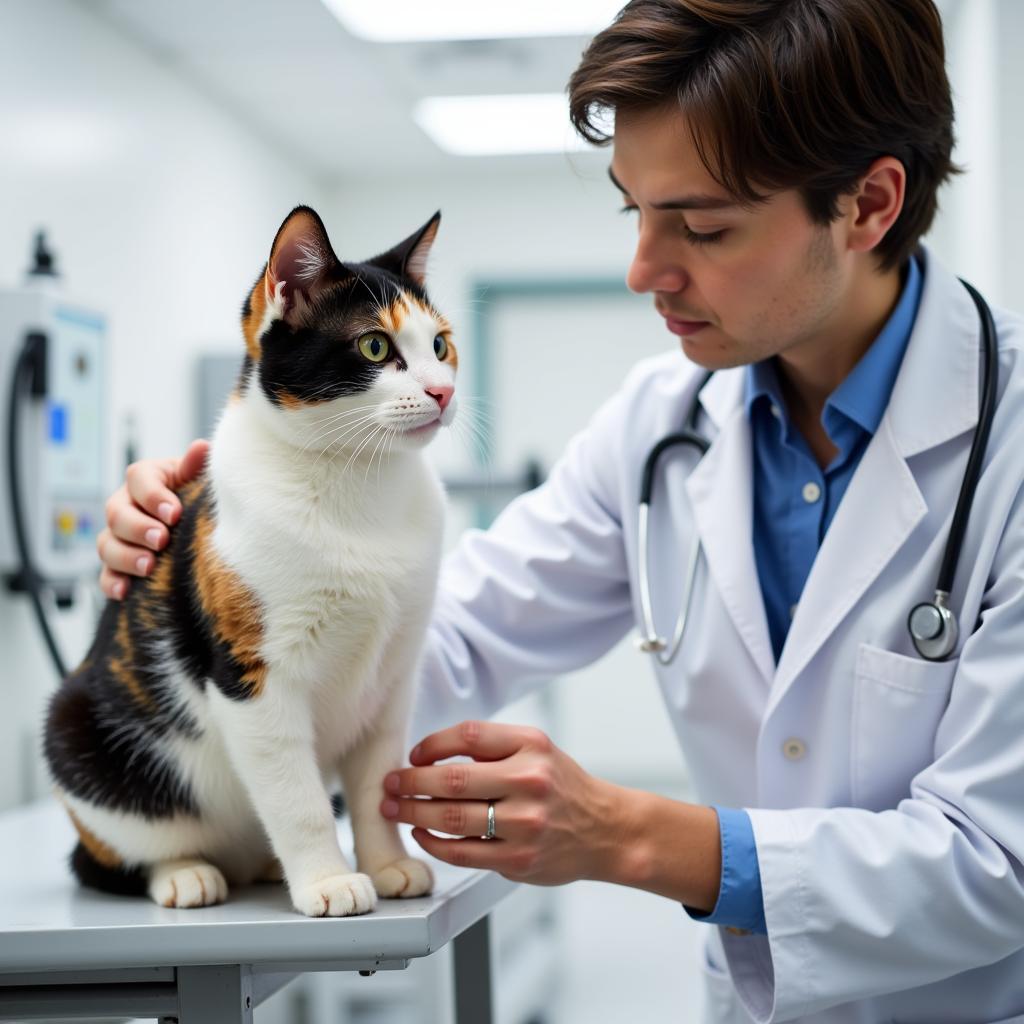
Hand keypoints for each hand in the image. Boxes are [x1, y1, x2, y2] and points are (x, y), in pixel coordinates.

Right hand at [97, 439, 209, 598]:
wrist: (196, 527)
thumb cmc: (195, 497)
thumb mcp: (197, 480)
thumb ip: (195, 467)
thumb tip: (202, 447)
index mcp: (147, 479)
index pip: (138, 478)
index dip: (152, 496)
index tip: (174, 513)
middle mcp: (126, 505)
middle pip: (117, 513)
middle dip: (138, 528)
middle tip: (161, 540)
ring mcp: (118, 536)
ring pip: (107, 544)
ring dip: (126, 556)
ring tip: (149, 566)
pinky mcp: (118, 565)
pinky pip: (106, 575)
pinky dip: (112, 583)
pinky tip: (125, 592)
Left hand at [379, 721, 630, 886]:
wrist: (606, 830)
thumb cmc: (562, 787)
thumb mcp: (537, 751)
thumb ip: (492, 748)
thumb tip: (429, 755)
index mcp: (532, 745)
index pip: (468, 735)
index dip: (431, 745)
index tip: (414, 756)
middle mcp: (529, 781)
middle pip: (452, 780)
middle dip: (411, 782)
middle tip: (390, 783)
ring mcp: (525, 823)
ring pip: (451, 817)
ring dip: (413, 812)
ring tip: (395, 807)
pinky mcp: (519, 858)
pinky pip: (462, 852)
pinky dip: (433, 843)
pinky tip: (422, 833)